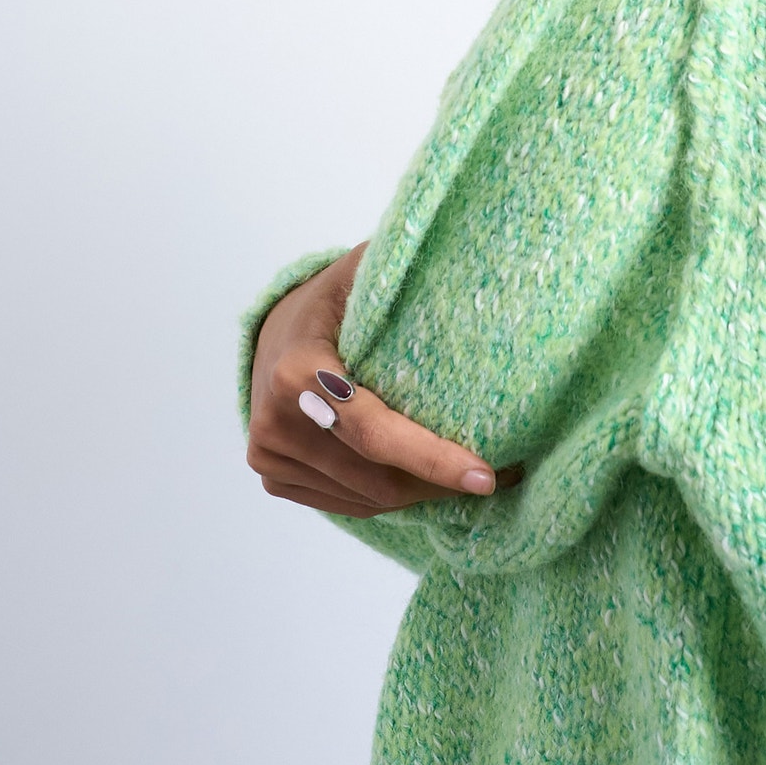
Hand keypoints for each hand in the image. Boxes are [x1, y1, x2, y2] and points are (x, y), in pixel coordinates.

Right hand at [247, 243, 521, 517]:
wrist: (274, 331)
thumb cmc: (335, 299)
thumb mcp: (365, 272)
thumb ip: (404, 269)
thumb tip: (472, 259)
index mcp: (298, 370)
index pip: (374, 431)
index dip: (432, 458)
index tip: (487, 475)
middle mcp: (275, 420)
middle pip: (378, 477)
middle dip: (441, 483)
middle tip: (495, 473)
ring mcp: (270, 454)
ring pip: (368, 499)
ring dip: (421, 494)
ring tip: (463, 475)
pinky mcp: (273, 475)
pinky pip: (349, 504)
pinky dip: (390, 497)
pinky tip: (418, 477)